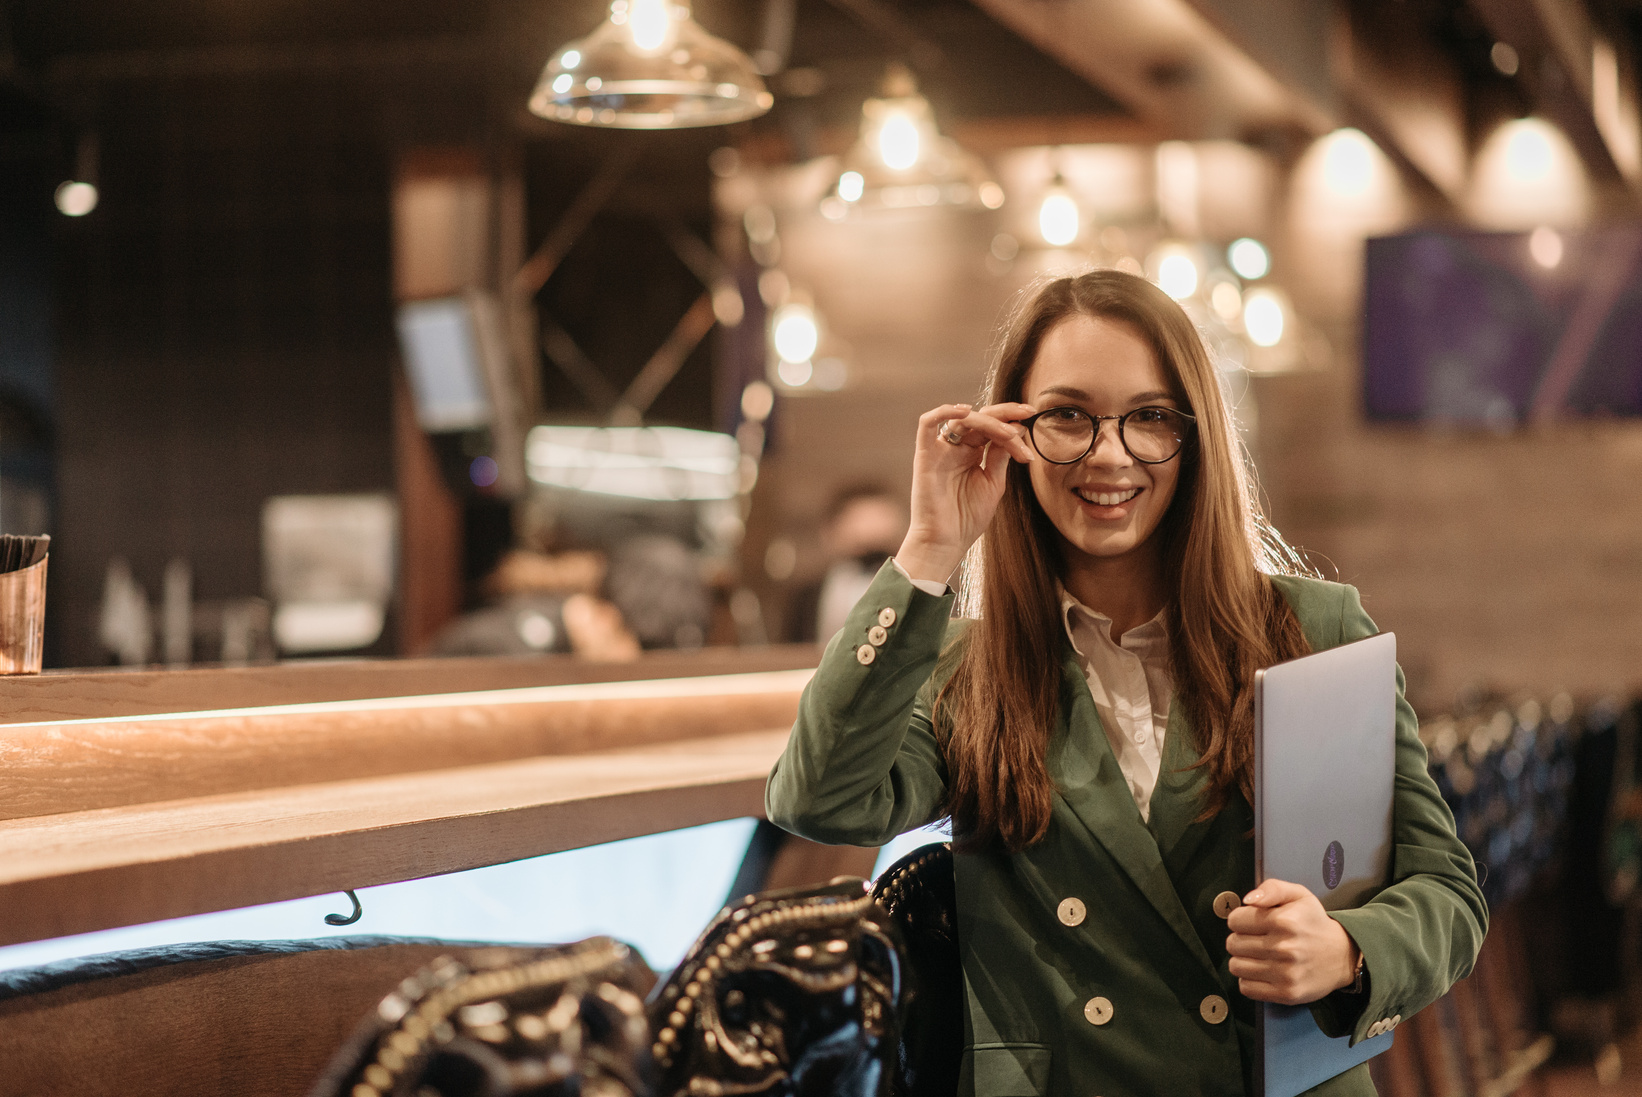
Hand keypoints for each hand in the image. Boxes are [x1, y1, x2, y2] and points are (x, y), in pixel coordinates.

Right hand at [894, 402, 1036, 583]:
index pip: (992, 428)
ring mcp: (940, 451)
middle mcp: (956, 449)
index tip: (1032, 420)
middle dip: (1005, 413)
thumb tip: (1017, 428)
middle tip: (1027, 414)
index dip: (1012, 421)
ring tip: (1010, 433)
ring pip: (962, 419)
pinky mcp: (925, 456)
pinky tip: (966, 411)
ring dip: (989, 420)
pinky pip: (927, 424)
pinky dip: (944, 411)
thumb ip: (1000, 455)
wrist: (946, 543)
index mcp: (972, 455)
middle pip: (979, 418)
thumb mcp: (993, 483)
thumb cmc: (967, 519)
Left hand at [1226, 879, 1359, 1005]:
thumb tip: (1247, 899)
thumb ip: (1272, 889)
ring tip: (1259, 956)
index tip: (1253, 923)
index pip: (1235, 920)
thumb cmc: (1313, 923)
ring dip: (1243, 960)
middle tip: (1257, 940)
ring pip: (1235, 966)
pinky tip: (1263, 972)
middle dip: (1241, 939)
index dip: (1241, 919)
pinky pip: (1246, 988)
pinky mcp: (1286, 994)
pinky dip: (1249, 980)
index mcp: (1283, 921)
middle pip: (1233, 944)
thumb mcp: (1298, 895)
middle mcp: (1283, 948)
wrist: (1342, 956)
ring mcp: (1285, 973)